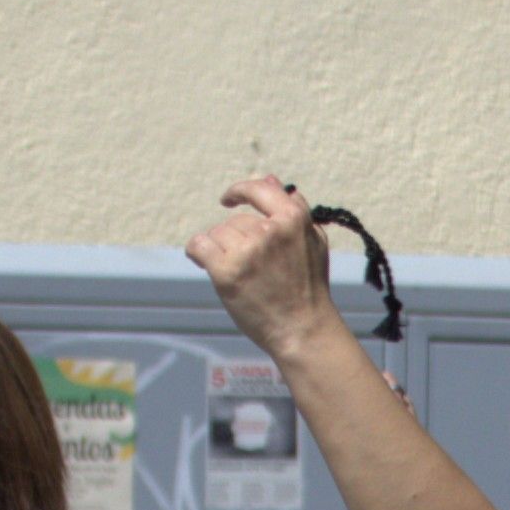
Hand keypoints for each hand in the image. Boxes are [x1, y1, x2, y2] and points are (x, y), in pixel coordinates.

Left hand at [187, 176, 339, 353]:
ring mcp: (247, 251)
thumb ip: (294, 209)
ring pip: (218, 234)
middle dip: (237, 240)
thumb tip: (270, 179)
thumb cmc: (308, 288)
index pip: (259, 189)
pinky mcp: (227, 272)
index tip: (229, 200)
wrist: (302, 330)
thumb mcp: (313, 242)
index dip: (240, 191)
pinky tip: (202, 260)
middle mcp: (269, 231)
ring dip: (221, 250)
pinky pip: (199, 246)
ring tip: (239, 273)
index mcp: (293, 219)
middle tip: (253, 268)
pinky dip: (197, 252)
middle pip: (236, 221)